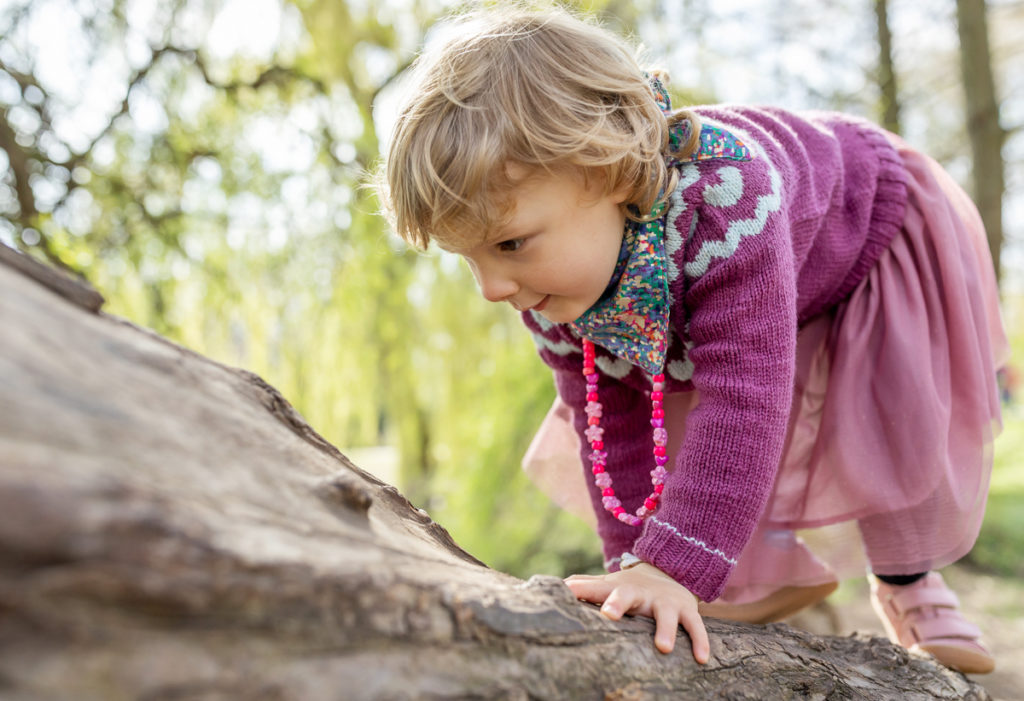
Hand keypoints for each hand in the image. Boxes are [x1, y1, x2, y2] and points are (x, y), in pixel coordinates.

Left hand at [564, 562, 709, 663]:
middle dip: (618, 603)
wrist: (670, 572)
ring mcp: (664, 602)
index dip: (581, 590)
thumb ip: (585, 586)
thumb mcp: (609, 586)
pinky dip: (700, 641)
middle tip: (609, 614)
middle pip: (626, 594)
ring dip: (665, 629)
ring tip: (663, 648)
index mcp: (617, 590)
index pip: (595, 588)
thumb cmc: (630, 589)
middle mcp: (640, 594)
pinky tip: (701, 659)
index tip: (566, 593)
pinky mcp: (686, 611)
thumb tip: (556, 586)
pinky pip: (695, 626)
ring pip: (665, 614)